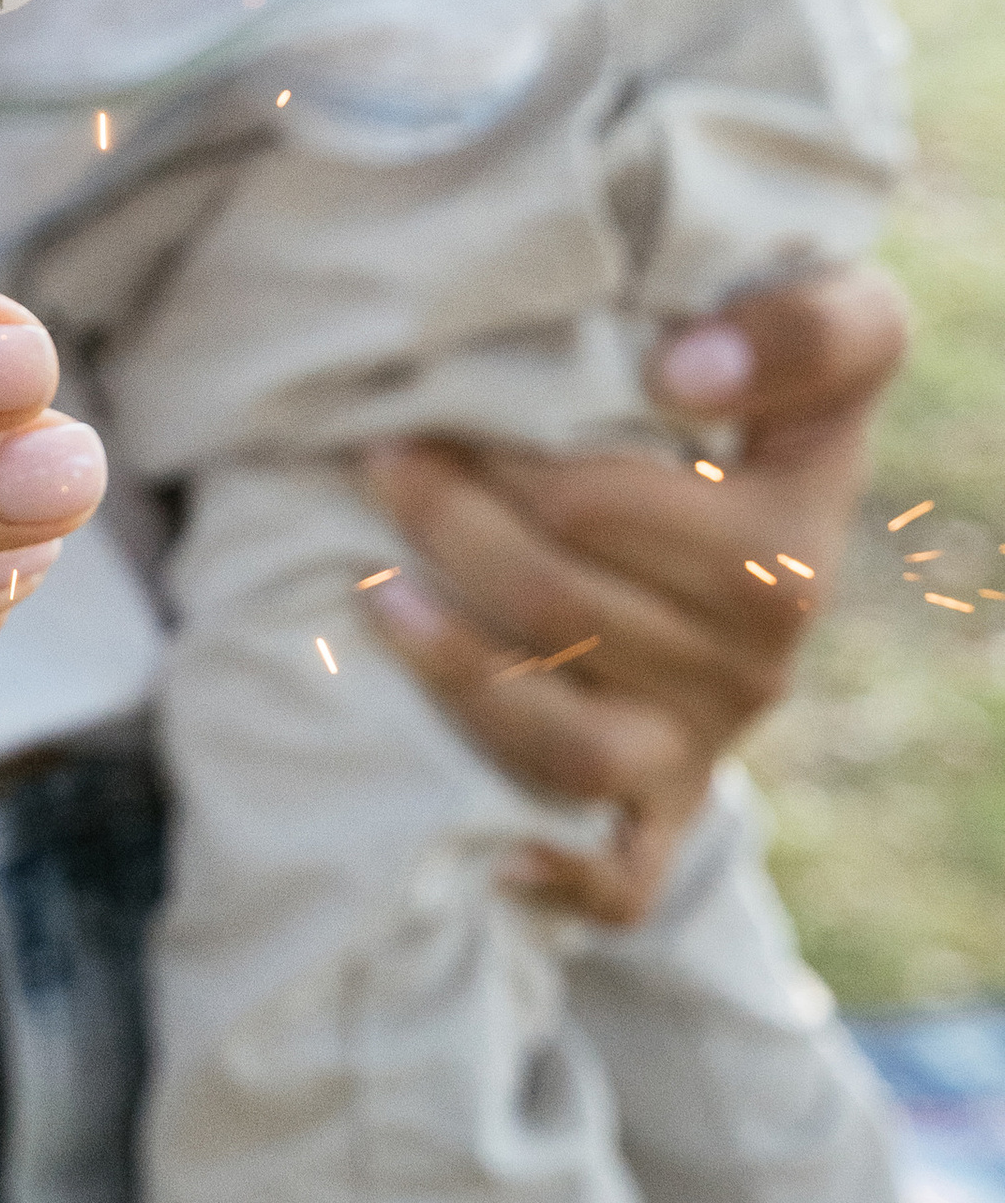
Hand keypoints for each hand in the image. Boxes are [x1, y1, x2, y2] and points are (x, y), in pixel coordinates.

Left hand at [359, 271, 906, 922]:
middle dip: (453, 527)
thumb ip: (797, 328)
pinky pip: (616, 877)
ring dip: (452, 667)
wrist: (764, 504)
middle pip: (566, 611)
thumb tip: (681, 371)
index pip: (624, 513)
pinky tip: (486, 849)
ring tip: (371, 589)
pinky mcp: (664, 807)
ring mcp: (708, 741)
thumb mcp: (831, 325)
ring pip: (566, 743)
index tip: (479, 396)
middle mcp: (762, 655)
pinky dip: (553, 874)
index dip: (522, 464)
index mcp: (789, 539)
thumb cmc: (755, 391)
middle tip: (380, 455)